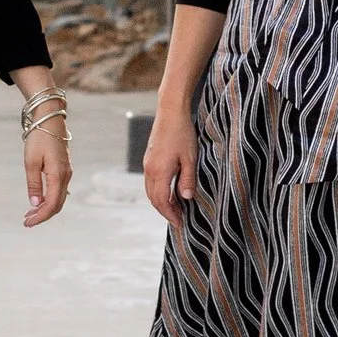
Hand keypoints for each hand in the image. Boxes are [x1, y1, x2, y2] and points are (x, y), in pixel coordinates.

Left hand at [15, 67, 69, 227]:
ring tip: (30, 213)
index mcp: (58, 176)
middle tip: (27, 221)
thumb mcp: (31, 161)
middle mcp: (65, 176)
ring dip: (45, 208)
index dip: (40, 217)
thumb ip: (33, 184)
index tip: (27, 223)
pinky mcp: (64, 168)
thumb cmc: (39, 137)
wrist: (50, 118)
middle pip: (57, 204)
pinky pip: (59, 190)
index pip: (51, 205)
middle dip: (42, 215)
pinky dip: (50, 199)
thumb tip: (34, 204)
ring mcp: (66, 172)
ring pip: (59, 198)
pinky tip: (39, 201)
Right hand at [143, 101, 197, 239]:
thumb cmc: (182, 133)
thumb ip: (188, 180)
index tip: (180, 223)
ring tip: (176, 208)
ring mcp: (147, 164)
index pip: (162, 201)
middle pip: (154, 199)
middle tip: (179, 220)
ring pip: (150, 191)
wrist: (170, 112)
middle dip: (166, 211)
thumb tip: (186, 199)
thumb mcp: (190, 158)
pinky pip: (150, 182)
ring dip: (161, 202)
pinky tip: (170, 191)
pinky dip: (158, 192)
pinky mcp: (149, 159)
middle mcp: (150, 170)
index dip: (170, 215)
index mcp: (159, 172)